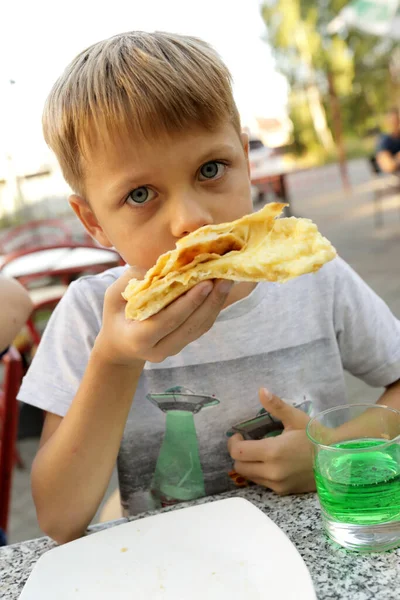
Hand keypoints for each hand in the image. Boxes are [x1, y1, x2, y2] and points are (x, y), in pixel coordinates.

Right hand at [94, 267, 232, 365]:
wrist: (120, 346)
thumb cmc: (115, 316)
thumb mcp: (113, 296)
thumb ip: (133, 281)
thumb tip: (163, 264)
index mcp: (138, 338)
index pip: (168, 321)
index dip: (188, 303)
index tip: (205, 283)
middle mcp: (159, 349)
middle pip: (191, 326)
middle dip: (210, 301)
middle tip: (224, 277)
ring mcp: (173, 349)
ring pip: (200, 328)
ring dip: (217, 304)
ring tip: (228, 280)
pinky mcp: (184, 344)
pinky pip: (202, 327)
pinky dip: (214, 308)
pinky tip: (222, 290)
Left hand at [228, 388, 315, 494]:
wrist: (338, 459)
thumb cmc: (316, 436)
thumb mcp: (296, 418)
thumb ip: (276, 406)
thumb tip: (261, 390)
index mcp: (272, 451)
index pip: (238, 452)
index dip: (234, 443)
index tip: (240, 435)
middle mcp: (272, 471)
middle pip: (239, 466)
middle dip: (239, 453)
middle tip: (248, 443)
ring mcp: (277, 484)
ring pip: (249, 476)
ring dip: (249, 464)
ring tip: (259, 452)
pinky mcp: (283, 491)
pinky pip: (262, 483)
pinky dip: (260, 473)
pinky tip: (271, 462)